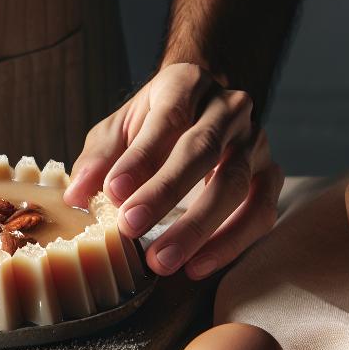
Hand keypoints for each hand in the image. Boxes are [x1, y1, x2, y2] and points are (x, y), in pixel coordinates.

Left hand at [64, 63, 282, 279]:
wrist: (200, 110)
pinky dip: (231, 242)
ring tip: (162, 261)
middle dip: (165, 193)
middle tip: (131, 228)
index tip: (114, 192)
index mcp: (187, 85)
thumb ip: (98, 158)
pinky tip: (198, 265)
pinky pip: (260, 211)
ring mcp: (255, 142)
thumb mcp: (117, 130)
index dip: (140, 158)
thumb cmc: (152, 124)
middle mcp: (228, 108)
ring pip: (235, 185)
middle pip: (203, 151)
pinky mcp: (271, 175)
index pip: (167, 119)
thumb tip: (77, 196)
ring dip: (198, 227)